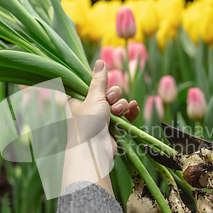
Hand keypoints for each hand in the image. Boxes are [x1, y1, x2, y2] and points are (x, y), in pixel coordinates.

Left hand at [62, 60, 139, 195]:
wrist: (94, 151)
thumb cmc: (88, 123)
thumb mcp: (94, 97)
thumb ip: (99, 80)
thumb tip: (100, 62)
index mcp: (78, 100)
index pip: (91, 85)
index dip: (100, 84)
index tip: (102, 87)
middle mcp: (89, 109)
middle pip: (108, 92)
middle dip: (113, 95)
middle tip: (109, 101)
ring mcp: (102, 119)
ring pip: (118, 103)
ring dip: (122, 105)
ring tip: (119, 111)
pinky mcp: (113, 129)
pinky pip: (125, 116)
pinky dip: (130, 112)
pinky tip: (134, 108)